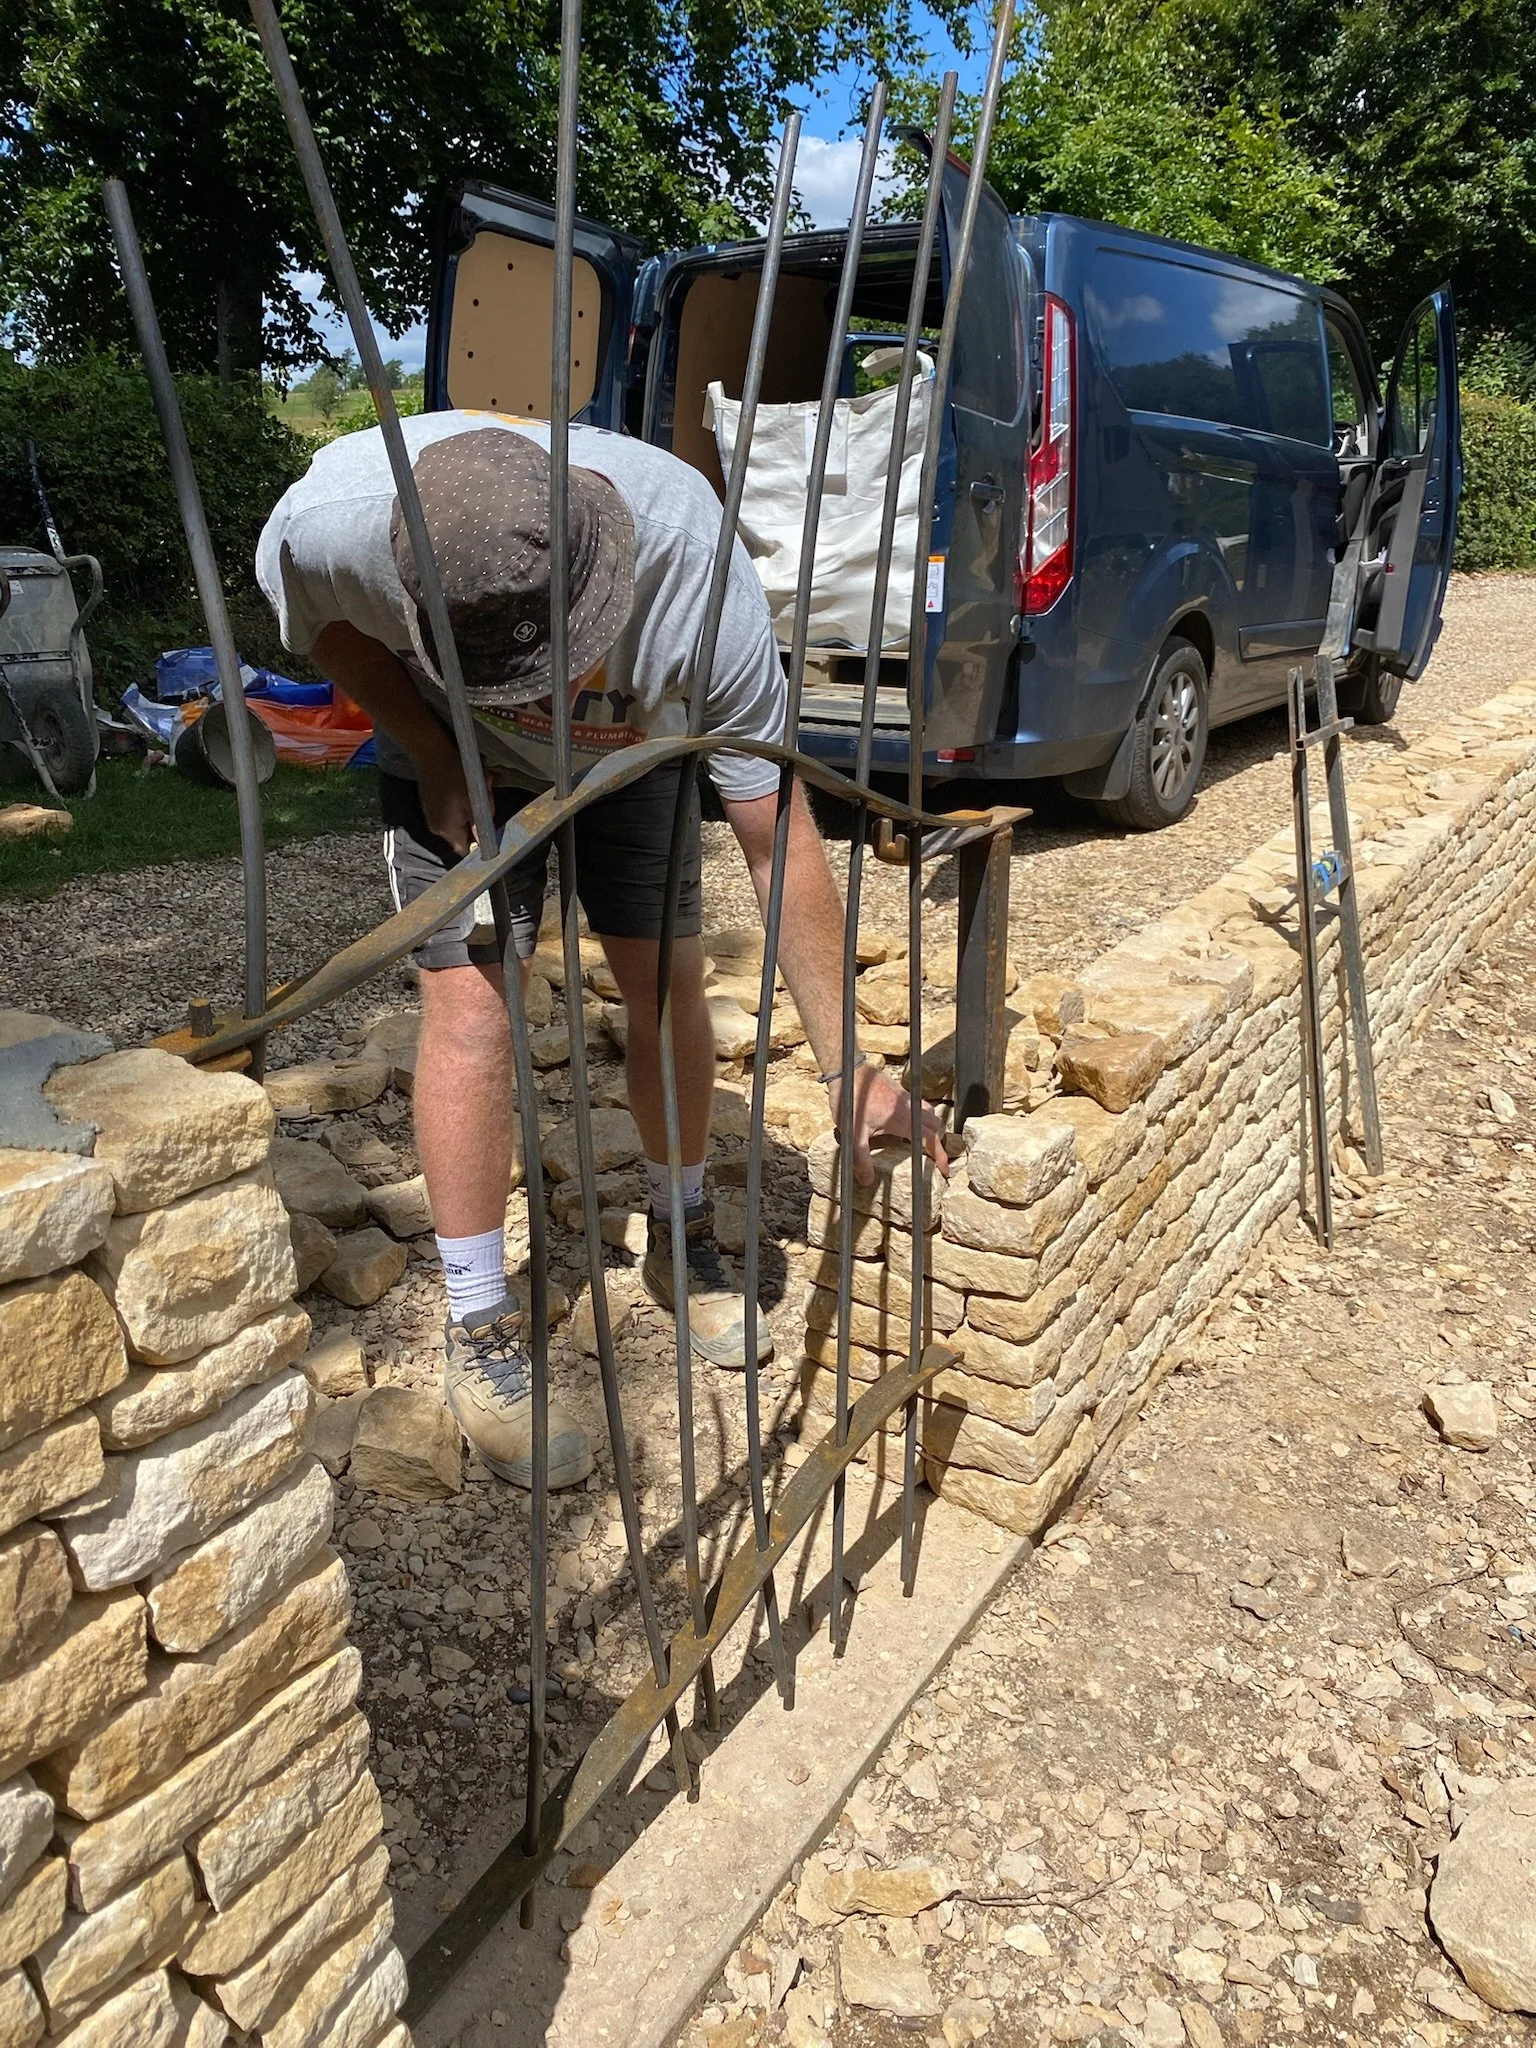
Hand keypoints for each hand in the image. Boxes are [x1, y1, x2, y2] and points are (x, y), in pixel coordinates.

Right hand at [414, 734, 491, 856]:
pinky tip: (461, 788)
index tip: (486, 827)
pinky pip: (449, 811)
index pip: (465, 850)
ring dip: (468, 810)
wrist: (431, 753)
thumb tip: (483, 842)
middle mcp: (436, 827)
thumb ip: (479, 824)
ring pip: (457, 821)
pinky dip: (458, 803)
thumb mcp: (476, 799)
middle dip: (474, 821)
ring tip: (473, 791)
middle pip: (462, 834)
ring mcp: (431, 816)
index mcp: (447, 829)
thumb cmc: (456, 774)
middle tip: (483, 801)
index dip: (478, 842)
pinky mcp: (430, 805)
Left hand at [829, 1061, 949, 1186]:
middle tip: (933, 1156)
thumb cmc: (850, 1101)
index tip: (944, 1169)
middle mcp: (909, 1107)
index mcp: (903, 1119)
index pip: (931, 1140)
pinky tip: (904, 1123)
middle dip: (938, 1142)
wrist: (847, 1071)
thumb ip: (861, 1160)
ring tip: (922, 1140)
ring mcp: (905, 1097)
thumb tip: (867, 1181)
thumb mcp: (853, 1135)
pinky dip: (920, 1116)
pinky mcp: (898, 1091)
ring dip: (930, 1126)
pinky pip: (918, 1104)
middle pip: (935, 1125)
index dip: (940, 1156)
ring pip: (929, 1112)